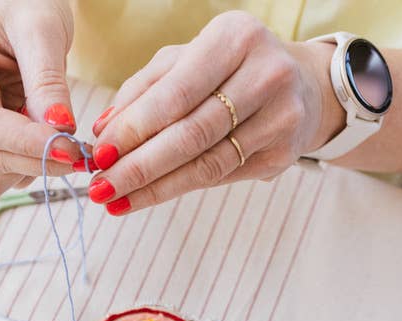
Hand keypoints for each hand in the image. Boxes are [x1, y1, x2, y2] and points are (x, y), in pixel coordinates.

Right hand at [0, 0, 87, 199]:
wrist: (16, 8)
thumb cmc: (23, 4)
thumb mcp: (40, 26)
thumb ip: (48, 79)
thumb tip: (60, 129)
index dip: (25, 143)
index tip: (67, 148)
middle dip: (36, 161)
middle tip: (81, 154)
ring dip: (32, 168)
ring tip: (63, 140)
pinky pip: (4, 174)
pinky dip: (31, 166)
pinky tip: (50, 140)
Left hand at [86, 11, 343, 213]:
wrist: (302, 85)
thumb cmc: (231, 69)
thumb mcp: (188, 60)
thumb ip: (144, 89)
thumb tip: (102, 130)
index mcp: (235, 38)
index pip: (177, 93)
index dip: (135, 129)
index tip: (99, 155)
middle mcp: (265, 74)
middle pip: (191, 134)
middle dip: (139, 167)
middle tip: (101, 189)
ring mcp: (281, 116)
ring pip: (206, 164)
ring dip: (155, 188)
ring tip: (117, 201)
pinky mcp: (284, 154)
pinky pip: (221, 177)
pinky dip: (179, 189)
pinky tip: (148, 197)